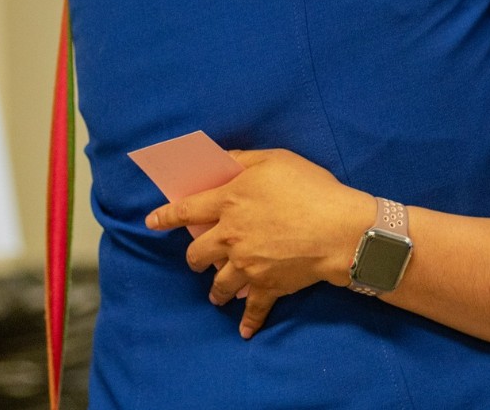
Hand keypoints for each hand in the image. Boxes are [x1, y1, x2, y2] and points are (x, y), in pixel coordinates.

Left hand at [145, 149, 370, 338]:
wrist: (337, 229)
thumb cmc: (308, 187)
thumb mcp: (275, 159)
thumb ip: (241, 159)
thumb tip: (218, 161)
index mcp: (228, 202)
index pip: (186, 210)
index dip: (166, 216)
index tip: (152, 222)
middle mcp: (230, 236)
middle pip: (196, 254)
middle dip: (195, 257)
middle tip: (201, 257)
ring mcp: (246, 266)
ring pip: (218, 284)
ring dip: (216, 289)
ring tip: (219, 292)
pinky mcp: (266, 286)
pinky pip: (253, 309)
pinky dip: (248, 322)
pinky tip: (245, 331)